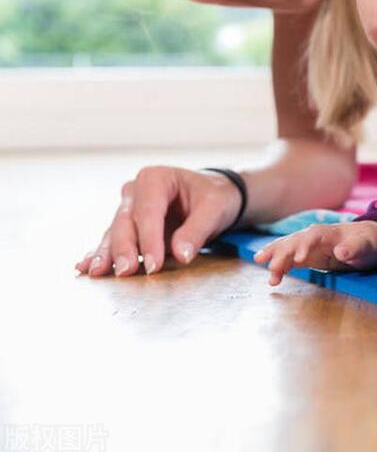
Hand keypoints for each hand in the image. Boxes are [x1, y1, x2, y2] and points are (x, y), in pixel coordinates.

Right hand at [75, 166, 242, 277]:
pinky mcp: (127, 227)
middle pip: (125, 222)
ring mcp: (128, 209)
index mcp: (155, 179)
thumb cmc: (213, 197)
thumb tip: (181, 254)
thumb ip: (197, 231)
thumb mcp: (214, 209)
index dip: (149, 239)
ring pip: (115, 233)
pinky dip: (100, 254)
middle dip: (124, 249)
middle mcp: (135, 192)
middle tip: (126, 271)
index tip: (154, 264)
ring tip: (97, 272)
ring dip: (107, 254)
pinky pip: (112, 241)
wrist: (213, 196)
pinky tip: (86, 267)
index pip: (148, 212)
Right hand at [254, 222, 376, 285]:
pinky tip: (272, 277)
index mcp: (331, 232)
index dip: (304, 245)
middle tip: (272, 267)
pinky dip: (281, 266)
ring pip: (288, 247)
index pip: (313, 235)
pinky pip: (290, 259)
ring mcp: (310, 246)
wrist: (372, 242)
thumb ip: (355, 248)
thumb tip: (342, 251)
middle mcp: (316, 236)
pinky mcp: (308, 256)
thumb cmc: (371, 244)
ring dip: (275, 255)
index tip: (299, 259)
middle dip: (283, 251)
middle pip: (295, 240)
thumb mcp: (368, 247)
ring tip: (261, 264)